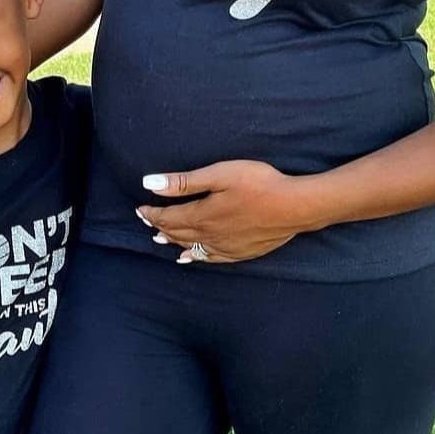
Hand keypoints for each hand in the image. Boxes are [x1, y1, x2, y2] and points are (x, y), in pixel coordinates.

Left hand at [135, 161, 308, 263]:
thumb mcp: (220, 174)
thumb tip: (149, 184)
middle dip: (159, 226)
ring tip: (160, 239)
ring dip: (173, 242)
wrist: (294, 207)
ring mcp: (225, 247)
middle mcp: (209, 235)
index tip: (140, 209)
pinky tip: (190, 258)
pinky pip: (210, 258)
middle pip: (177, 233)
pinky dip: (195, 257)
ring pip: (191, 247)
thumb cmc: (259, 184)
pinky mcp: (240, 252)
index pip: (169, 216)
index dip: (153, 213)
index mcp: (202, 215)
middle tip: (146, 221)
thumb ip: (184, 182)